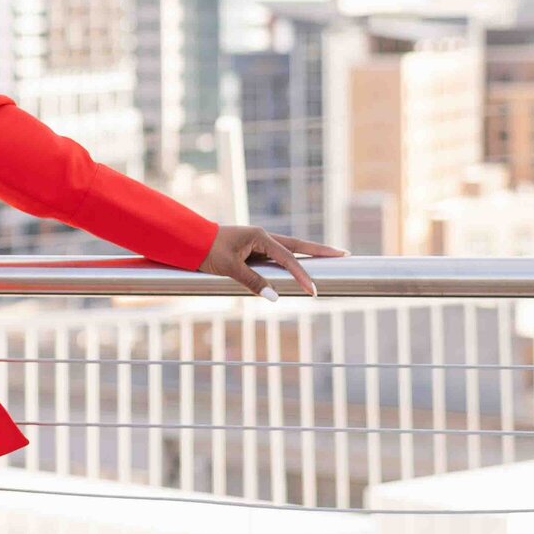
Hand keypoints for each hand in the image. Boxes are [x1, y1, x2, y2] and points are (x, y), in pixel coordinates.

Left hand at [199, 225, 344, 299]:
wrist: (190, 241)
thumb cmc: (208, 252)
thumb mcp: (230, 268)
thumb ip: (253, 282)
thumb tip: (275, 297)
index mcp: (260, 237)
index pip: (288, 258)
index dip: (302, 275)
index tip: (313, 290)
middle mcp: (263, 237)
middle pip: (298, 245)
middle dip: (320, 251)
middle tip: (343, 253)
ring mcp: (259, 242)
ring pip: (289, 250)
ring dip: (308, 254)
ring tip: (330, 258)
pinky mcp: (254, 249)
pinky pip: (277, 256)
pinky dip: (291, 261)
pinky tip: (301, 267)